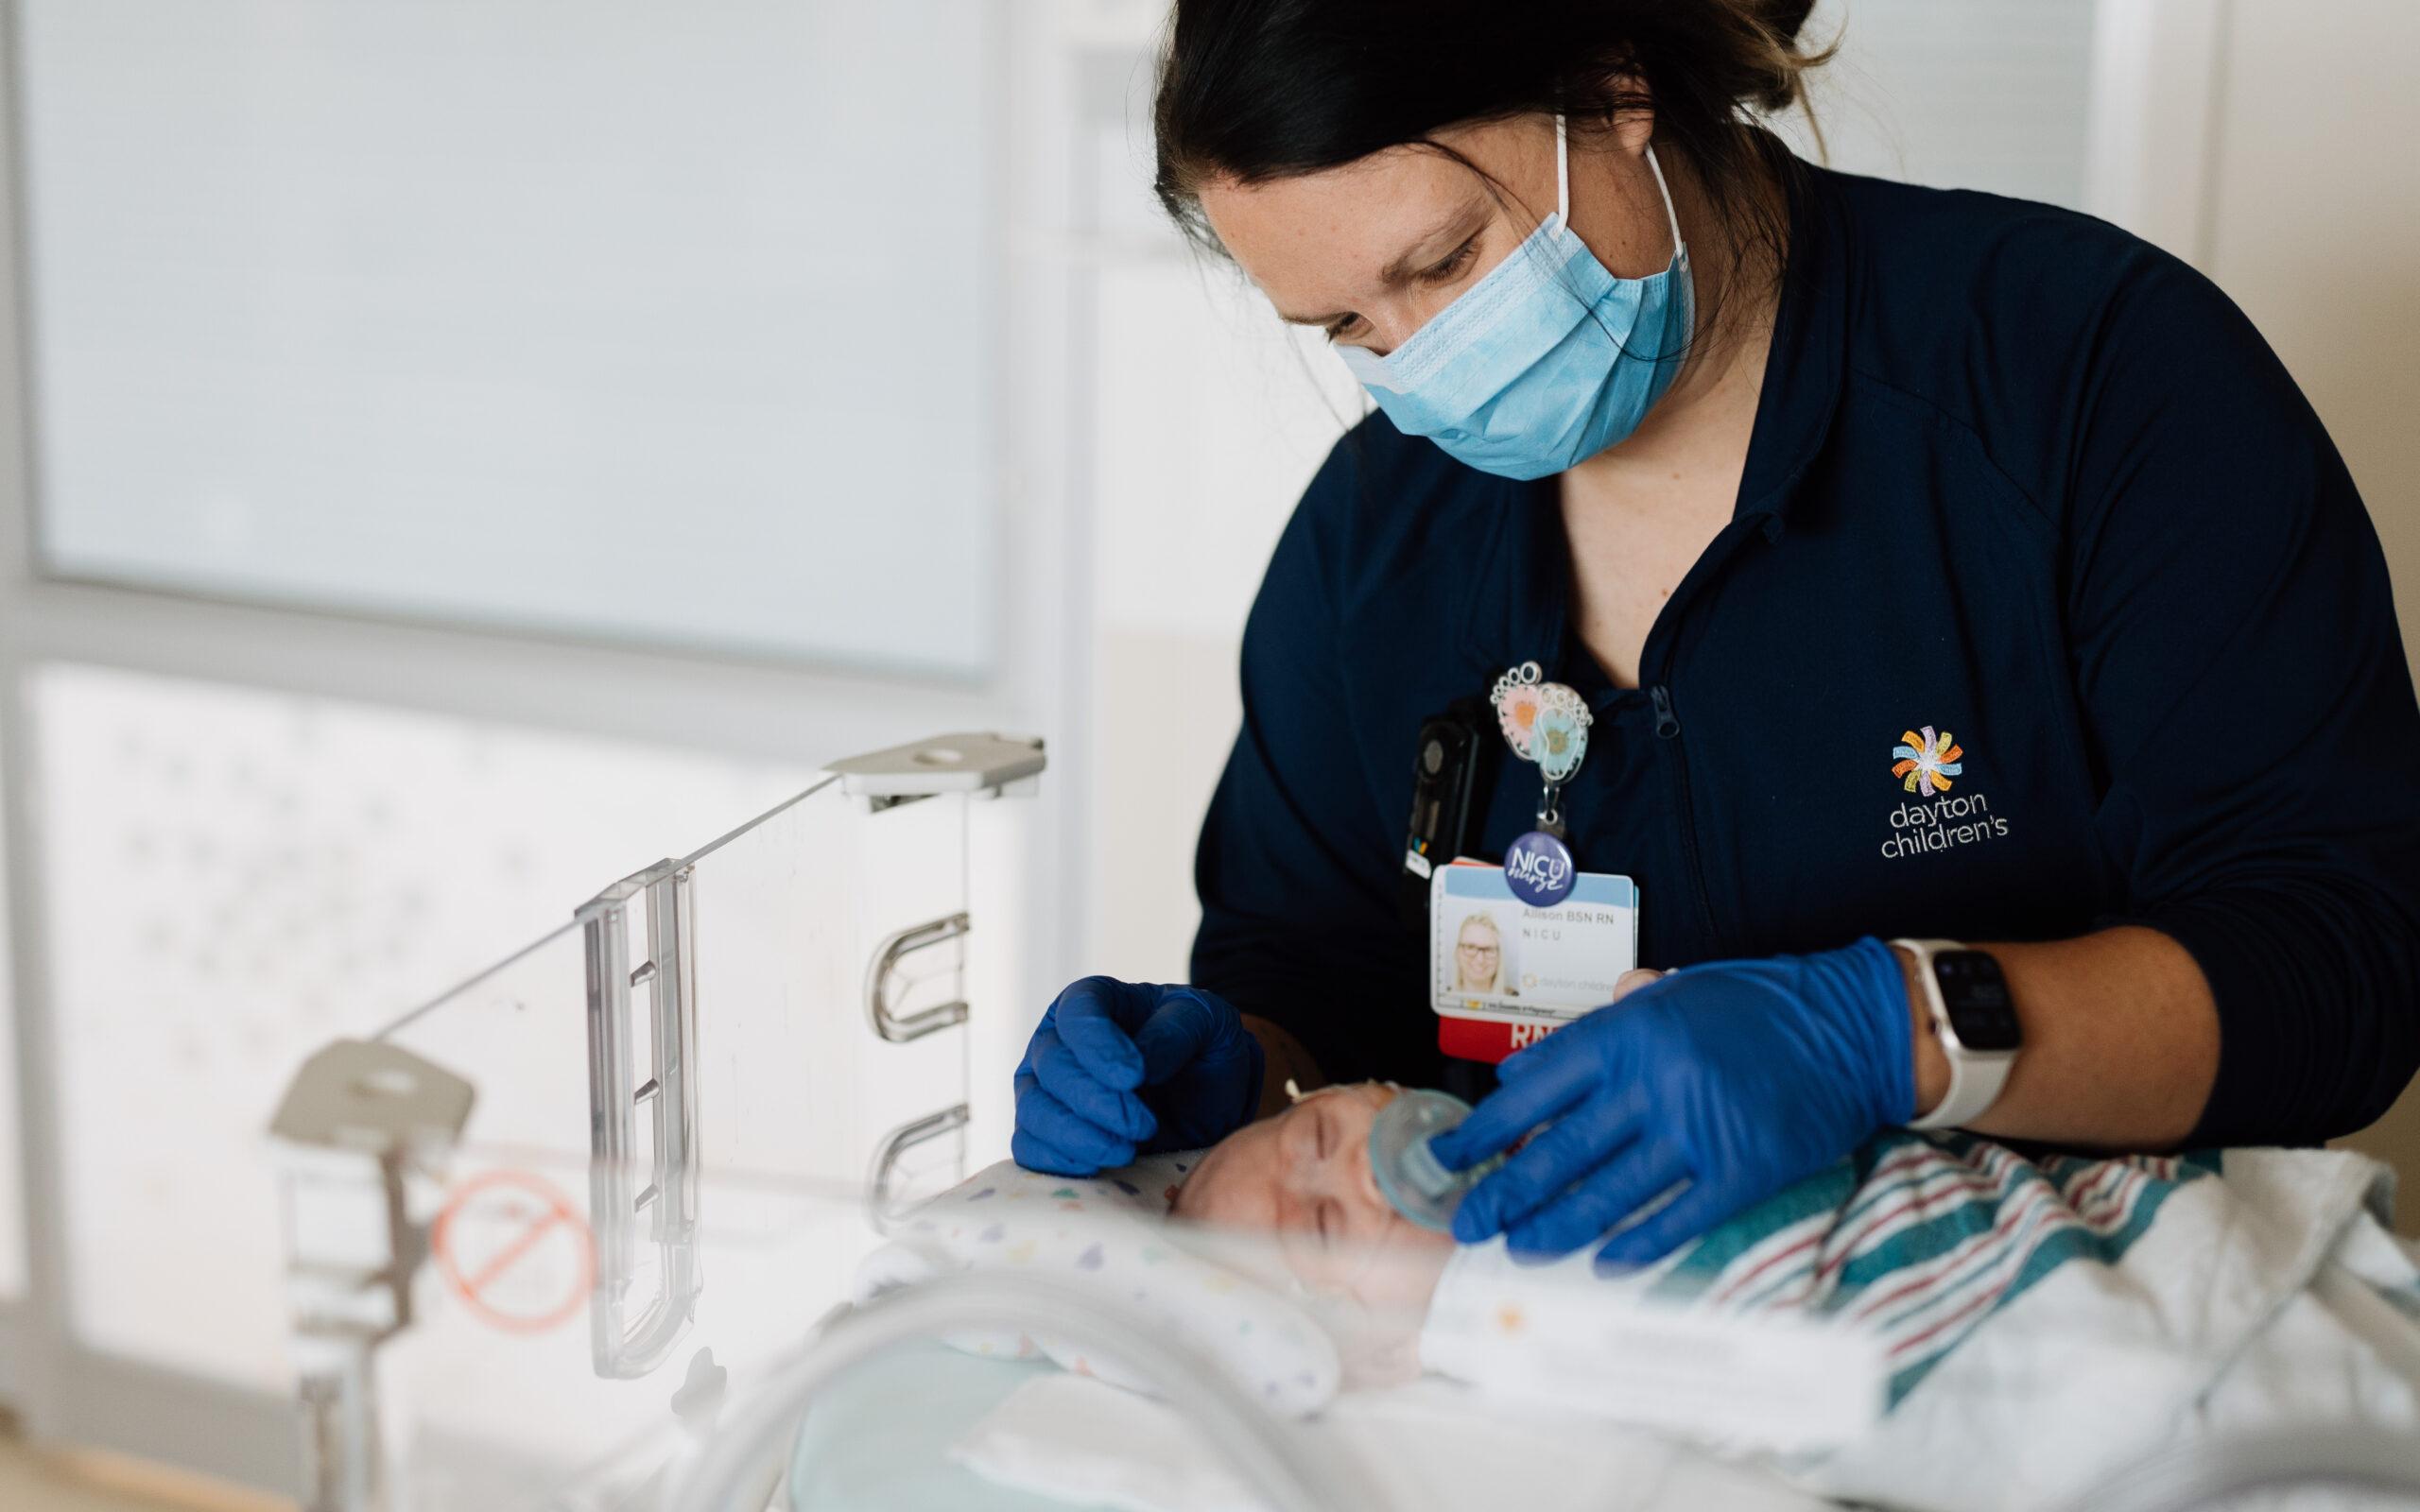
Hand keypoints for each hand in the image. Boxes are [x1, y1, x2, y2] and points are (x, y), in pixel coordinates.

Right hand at [1012, 977, 1266, 1175]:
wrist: (1208, 1094)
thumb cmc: (1201, 1046)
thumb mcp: (1207, 1022)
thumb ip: (1175, 1032)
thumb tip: (1142, 1064)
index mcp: (1091, 1000)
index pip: (1077, 1015)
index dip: (1098, 1047)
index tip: (1135, 1077)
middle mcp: (1057, 1040)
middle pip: (1052, 1067)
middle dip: (1096, 1101)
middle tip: (1144, 1125)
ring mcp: (1043, 1087)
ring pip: (1035, 1110)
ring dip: (1078, 1137)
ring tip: (1127, 1151)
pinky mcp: (1043, 1131)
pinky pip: (1029, 1148)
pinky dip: (1056, 1161)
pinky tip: (1097, 1167)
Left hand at [1428, 938, 1912, 1268]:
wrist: (1851, 1026)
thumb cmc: (1754, 1007)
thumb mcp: (1669, 994)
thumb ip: (1599, 1031)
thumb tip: (1524, 1072)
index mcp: (1628, 1032)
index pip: (1535, 1087)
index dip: (1486, 1129)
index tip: (1452, 1156)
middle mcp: (1653, 1082)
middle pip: (1559, 1151)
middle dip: (1504, 1194)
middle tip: (1467, 1222)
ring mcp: (1698, 1130)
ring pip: (1608, 1194)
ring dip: (1555, 1228)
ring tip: (1517, 1249)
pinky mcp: (1741, 1170)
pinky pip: (1676, 1218)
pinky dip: (1636, 1245)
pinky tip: (1602, 1262)